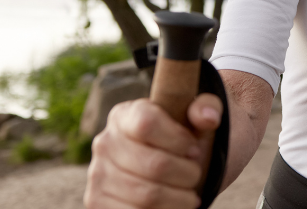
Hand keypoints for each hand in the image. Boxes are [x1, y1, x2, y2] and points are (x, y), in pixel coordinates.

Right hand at [84, 94, 222, 208]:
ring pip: (147, 195)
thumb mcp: (198, 120)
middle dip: (186, 173)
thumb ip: (207, 108)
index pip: (147, 123)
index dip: (178, 140)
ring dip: (179, 198)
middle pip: (154, 165)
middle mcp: (105, 143)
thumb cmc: (184, 142)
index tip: (194, 149)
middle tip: (195, 174)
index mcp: (125, 115)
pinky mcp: (97, 203)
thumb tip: (209, 117)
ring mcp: (98, 175)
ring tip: (189, 193)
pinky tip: (173, 206)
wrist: (169, 170)